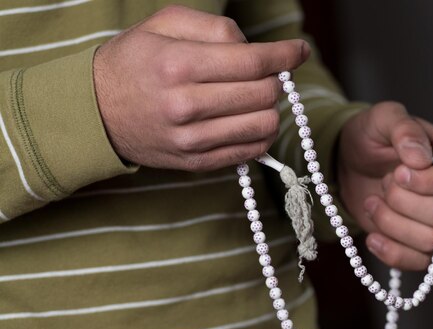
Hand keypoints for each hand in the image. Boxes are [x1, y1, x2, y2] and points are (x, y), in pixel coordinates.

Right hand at [93, 5, 309, 170]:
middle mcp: (186, 105)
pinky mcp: (196, 162)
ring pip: (264, 125)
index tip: (299, 50)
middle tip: (265, 73)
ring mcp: (192, 139)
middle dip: (274, 79)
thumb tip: (255, 47)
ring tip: (254, 98)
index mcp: (179, 64)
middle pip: (264, 93)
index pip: (253, 62)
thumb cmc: (134, 62)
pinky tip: (247, 119)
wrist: (96, 112)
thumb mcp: (164, 25)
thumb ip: (215, 27)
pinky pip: (250, 151)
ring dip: (269, 108)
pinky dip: (259, 133)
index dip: (286, 55)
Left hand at [338, 102, 432, 269]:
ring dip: (392, 224)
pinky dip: (391, 252)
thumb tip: (420, 157)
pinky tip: (372, 236)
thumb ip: (403, 129)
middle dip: (402, 201)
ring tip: (373, 202)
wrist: (349, 162)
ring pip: (430, 242)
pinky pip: (418, 263)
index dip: (426, 183)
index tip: (399, 170)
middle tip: (385, 182)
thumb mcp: (383, 118)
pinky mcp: (417, 242)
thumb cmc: (373, 136)